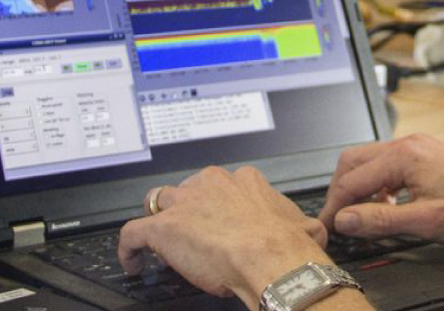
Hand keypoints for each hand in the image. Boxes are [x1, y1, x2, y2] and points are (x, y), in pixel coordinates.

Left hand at [118, 166, 328, 304]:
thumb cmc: (285, 245)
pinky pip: (133, 233)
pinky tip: (133, 263)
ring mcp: (184, 203)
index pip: (221, 184)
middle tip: (192, 235)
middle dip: (187, 209)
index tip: (218, 221)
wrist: (270, 257)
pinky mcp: (162, 227)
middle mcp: (212, 184)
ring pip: (159, 203)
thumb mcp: (305, 226)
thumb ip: (304, 224)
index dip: (216, 204)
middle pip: (188, 189)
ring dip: (159, 220)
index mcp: (244, 181)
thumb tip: (314, 231)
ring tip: (160, 244)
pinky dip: (129, 248)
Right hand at [317, 134, 443, 243]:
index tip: (327, 228)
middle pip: (354, 161)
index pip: (350, 179)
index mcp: (403, 156)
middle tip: (339, 221)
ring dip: (360, 188)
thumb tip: (346, 220)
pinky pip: (389, 164)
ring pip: (371, 162)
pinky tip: (388, 205)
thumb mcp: (425, 221)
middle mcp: (408, 145)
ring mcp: (418, 147)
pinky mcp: (427, 155)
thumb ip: (380, 220)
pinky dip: (378, 184)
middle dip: (341, 191)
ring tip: (363, 216)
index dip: (333, 207)